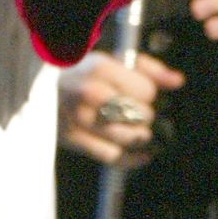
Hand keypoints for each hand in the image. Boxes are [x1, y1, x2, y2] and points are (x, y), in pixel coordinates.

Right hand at [58, 49, 182, 167]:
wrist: (40, 86)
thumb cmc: (81, 72)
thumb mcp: (110, 60)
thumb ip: (146, 67)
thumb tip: (176, 80)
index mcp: (96, 68)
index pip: (145, 91)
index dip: (147, 92)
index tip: (138, 90)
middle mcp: (85, 93)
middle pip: (139, 115)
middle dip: (143, 114)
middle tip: (133, 110)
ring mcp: (76, 118)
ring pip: (128, 138)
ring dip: (137, 135)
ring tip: (133, 127)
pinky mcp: (70, 139)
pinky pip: (113, 157)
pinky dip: (131, 158)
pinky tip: (140, 154)